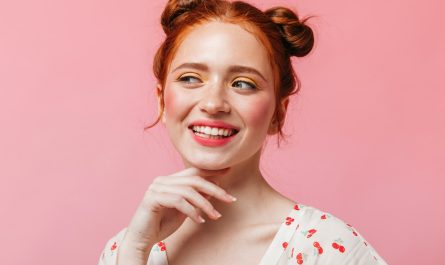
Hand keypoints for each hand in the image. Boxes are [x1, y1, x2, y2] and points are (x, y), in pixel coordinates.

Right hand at [120, 167, 235, 251]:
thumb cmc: (162, 225)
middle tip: (230, 199)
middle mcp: (162, 180)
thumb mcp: (185, 210)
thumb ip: (196, 199)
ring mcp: (156, 188)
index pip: (194, 171)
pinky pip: (178, 201)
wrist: (141, 239)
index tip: (228, 171)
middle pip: (194, 179)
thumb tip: (214, 188)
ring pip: (188, 190)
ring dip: (205, 204)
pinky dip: (192, 211)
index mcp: (170, 180)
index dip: (212, 171)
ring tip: (215, 216)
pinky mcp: (152, 198)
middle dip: (215, 189)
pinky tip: (199, 220)